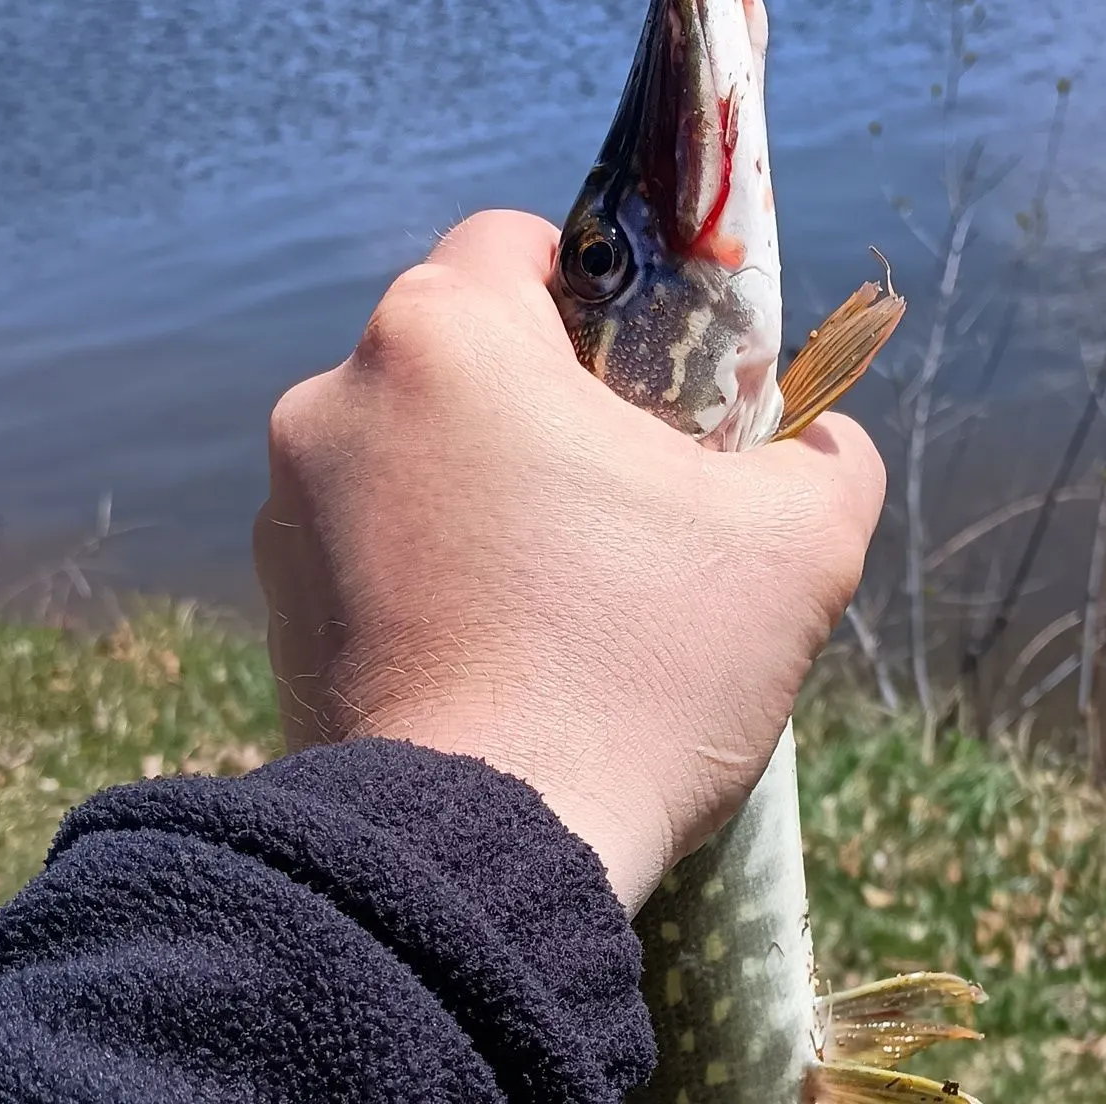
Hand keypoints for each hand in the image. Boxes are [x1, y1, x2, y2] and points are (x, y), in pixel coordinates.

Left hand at [253, 210, 884, 914]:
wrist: (475, 863)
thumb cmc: (636, 670)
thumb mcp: (798, 547)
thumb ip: (831, 458)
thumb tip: (823, 449)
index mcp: (444, 339)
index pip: (515, 242)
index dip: (598, 287)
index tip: (645, 367)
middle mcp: (336, 400)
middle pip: (466, 352)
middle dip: (547, 398)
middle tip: (628, 490)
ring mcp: (285, 509)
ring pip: (416, 446)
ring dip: (487, 483)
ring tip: (566, 585)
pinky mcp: (274, 607)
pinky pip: (371, 538)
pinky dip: (432, 561)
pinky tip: (501, 641)